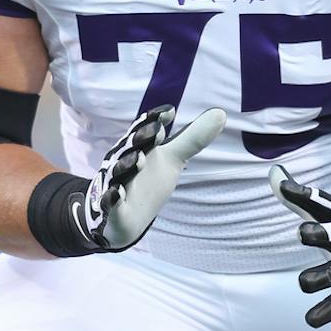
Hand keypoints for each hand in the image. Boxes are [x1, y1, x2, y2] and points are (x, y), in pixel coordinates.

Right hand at [84, 105, 225, 249]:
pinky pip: (110, 201)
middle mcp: (125, 161)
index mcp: (139, 147)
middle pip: (131, 147)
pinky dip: (113, 197)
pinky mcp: (113, 208)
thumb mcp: (171, 158)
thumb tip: (220, 113)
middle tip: (158, 130)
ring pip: (120, 172)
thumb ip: (192, 138)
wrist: (121, 218)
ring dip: (128, 165)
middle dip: (142, 138)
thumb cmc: (146, 180)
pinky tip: (117, 193)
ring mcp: (117, 183)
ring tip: (140, 159)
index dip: (155, 120)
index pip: (145, 129)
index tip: (170, 112)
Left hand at [269, 168, 330, 325]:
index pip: (324, 204)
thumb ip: (300, 198)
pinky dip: (327, 311)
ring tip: (305, 282)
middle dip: (321, 234)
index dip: (304, 195)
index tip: (284, 188)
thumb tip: (272, 172)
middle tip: (303, 232)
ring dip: (320, 277)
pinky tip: (311, 319)